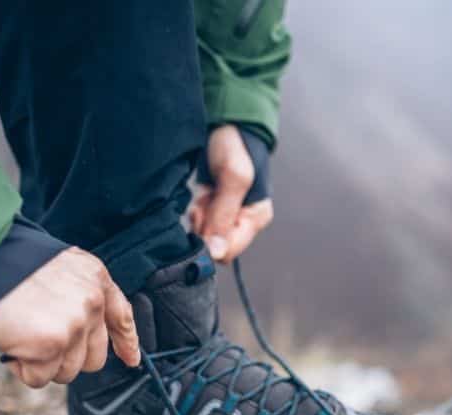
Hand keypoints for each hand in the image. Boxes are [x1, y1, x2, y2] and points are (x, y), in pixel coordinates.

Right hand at [0, 247, 139, 387]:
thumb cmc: (4, 262)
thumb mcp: (55, 269)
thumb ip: (75, 296)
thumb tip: (78, 336)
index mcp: (95, 277)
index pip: (121, 316)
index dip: (126, 342)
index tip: (131, 359)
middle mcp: (91, 301)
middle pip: (94, 357)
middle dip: (67, 358)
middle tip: (37, 342)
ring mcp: (74, 325)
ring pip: (68, 371)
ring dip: (42, 364)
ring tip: (19, 335)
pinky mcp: (51, 346)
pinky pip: (41, 378)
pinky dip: (23, 370)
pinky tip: (10, 345)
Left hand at [189, 124, 272, 262]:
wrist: (225, 124)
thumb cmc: (235, 145)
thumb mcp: (233, 176)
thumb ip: (224, 215)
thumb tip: (216, 252)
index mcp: (256, 217)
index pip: (228, 252)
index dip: (210, 241)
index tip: (203, 215)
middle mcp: (243, 221)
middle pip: (214, 245)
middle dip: (202, 227)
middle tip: (203, 202)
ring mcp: (228, 216)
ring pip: (204, 235)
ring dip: (198, 218)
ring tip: (203, 195)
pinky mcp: (214, 209)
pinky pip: (199, 224)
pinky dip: (195, 212)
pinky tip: (199, 196)